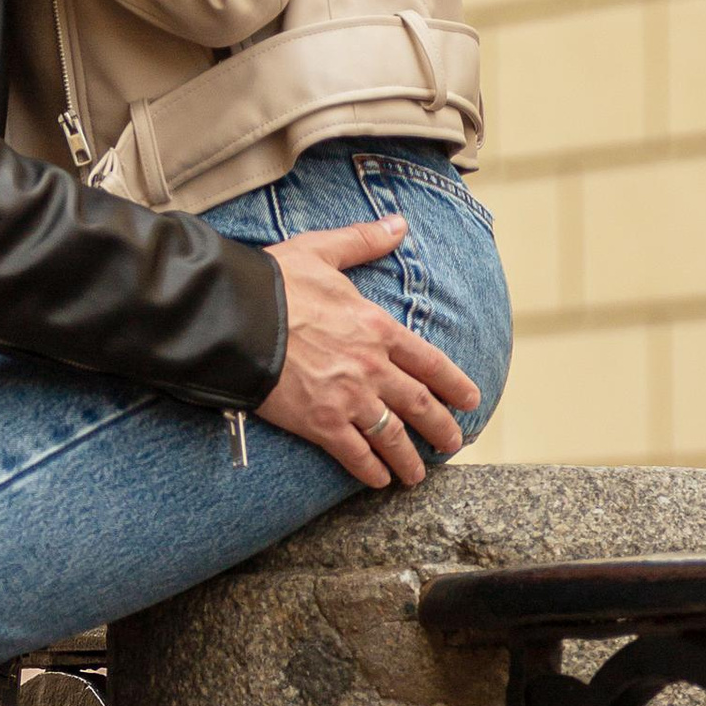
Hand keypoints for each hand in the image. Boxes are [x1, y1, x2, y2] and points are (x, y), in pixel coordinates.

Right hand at [260, 219, 479, 488]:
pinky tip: (379, 481)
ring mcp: (347, 397)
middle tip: (453, 445)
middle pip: (419, 404)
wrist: (234, 317)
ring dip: (409, 458)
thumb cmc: (274, 282)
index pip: (429, 362)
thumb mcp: (322, 251)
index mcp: (377, 327)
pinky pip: (353, 453)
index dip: (454, 384)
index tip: (470, 400)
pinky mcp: (319, 421)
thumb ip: (364, 240)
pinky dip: (370, 470)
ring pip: (391, 435)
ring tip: (418, 475)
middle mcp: (371, 366)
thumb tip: (398, 223)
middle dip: (441, 429)